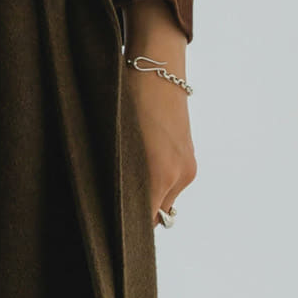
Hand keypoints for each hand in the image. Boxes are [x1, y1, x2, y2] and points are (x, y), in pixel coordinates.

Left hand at [123, 0, 197, 226]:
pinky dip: (155, 178)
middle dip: (134, 210)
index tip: (108, 229)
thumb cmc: (124, 99)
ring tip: (121, 172)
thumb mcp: (114, 141)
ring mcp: (187, 167)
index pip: (144, 221)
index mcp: (158, 174)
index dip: (125, 228)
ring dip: (145, 193)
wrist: (156, 67)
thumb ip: (115, 176)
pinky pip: (170, 181)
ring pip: (163, 198)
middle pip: (154, 214)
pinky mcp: (189, 157)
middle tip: (108, 202)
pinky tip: (138, 160)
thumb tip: (108, 203)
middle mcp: (178, 176)